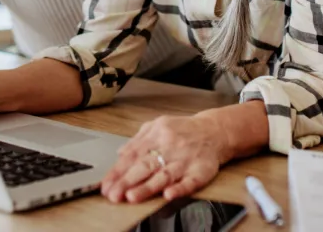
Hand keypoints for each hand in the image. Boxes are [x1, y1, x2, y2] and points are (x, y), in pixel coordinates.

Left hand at [100, 114, 231, 203]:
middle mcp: (170, 147)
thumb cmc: (184, 130)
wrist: (215, 130)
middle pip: (146, 165)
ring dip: (148, 187)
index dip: (118, 171)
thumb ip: (138, 140)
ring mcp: (186, 160)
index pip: (133, 155)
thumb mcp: (157, 126)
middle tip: (114, 194)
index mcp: (157, 135)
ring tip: (132, 196)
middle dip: (127, 181)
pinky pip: (191, 181)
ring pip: (165, 175)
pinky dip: (180, 188)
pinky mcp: (202, 170)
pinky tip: (168, 194)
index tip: (106, 184)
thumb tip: (120, 153)